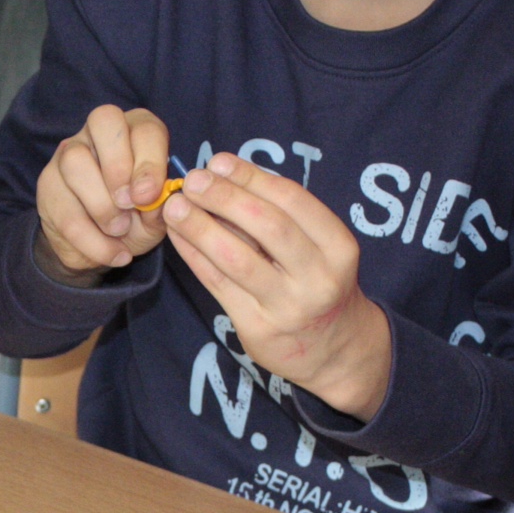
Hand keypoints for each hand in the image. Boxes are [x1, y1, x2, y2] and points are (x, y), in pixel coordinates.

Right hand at [37, 105, 173, 272]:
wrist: (100, 247)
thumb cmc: (135, 219)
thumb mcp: (156, 217)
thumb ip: (160, 206)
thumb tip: (156, 200)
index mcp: (135, 132)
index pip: (144, 127)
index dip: (149, 159)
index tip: (149, 196)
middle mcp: (99, 133)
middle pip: (103, 120)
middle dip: (119, 166)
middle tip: (129, 204)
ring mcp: (69, 154)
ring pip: (76, 161)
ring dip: (101, 205)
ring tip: (119, 231)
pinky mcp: (48, 183)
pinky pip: (65, 208)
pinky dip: (93, 240)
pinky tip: (112, 253)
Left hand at [163, 153, 392, 417]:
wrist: (335, 350)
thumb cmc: (319, 284)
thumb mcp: (320, 249)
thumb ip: (280, 216)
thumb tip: (221, 175)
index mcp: (338, 247)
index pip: (292, 200)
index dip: (251, 177)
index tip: (218, 162)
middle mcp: (318, 277)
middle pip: (266, 226)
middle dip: (224, 197)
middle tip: (192, 180)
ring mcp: (287, 306)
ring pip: (237, 258)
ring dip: (200, 227)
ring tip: (175, 207)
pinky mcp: (258, 328)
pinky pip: (218, 285)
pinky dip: (194, 256)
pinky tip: (178, 236)